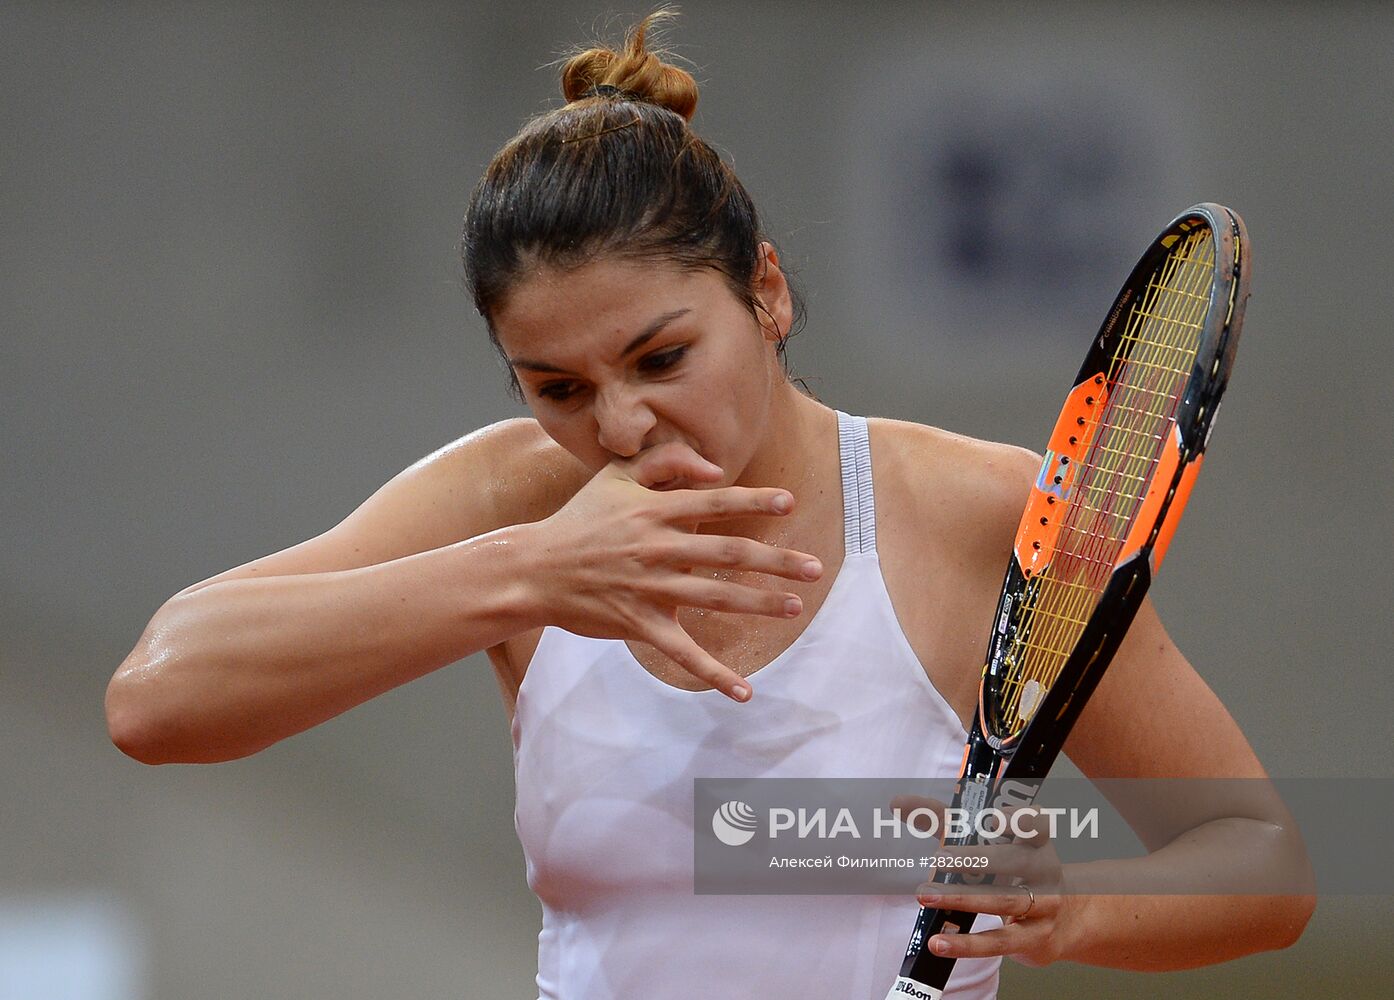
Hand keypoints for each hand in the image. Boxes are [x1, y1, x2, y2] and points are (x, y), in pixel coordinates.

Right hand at [524, 441, 823, 700]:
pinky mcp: (637, 623)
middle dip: (774, 561)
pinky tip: (744, 691)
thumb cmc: (580, 519)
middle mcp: (655, 547)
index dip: (752, 502)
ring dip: (756, 604)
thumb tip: (715, 470)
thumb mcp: (615, 475)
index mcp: (653, 510)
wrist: (532, 569)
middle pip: (726, 553)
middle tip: (815, 568)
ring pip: (713, 598)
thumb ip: (665, 461)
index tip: (790, 503)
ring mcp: (647, 587)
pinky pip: (682, 652)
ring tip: (794, 607)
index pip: (713, 502)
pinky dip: (713, 674)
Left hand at [894, 796, 1072, 967]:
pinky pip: (998, 942)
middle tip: (938, 858)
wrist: (1061, 922)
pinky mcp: (1034, 938)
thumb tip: (898, 802)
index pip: (1034, 823)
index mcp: (1034, 840)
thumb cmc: (1013, 872)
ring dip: (962, 898)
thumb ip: (943, 822)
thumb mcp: (986, 844)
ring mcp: (1044, 906)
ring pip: (1003, 901)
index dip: (1017, 819)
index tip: (990, 819)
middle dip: (976, 859)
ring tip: (924, 894)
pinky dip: (965, 944)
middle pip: (1014, 860)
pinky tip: (938, 943)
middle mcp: (1045, 870)